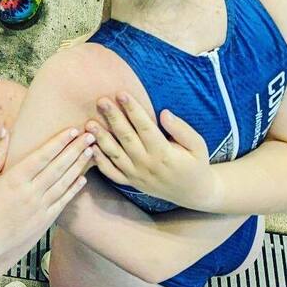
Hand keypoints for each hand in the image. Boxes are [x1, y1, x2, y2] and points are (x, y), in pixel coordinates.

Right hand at [0, 127, 91, 267]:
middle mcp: (30, 193)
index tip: (72, 130)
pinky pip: (62, 202)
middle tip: (90, 135)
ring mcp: (39, 209)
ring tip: (90, 152)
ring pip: (64, 183)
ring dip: (79, 166)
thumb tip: (7, 130)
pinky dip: (73, 190)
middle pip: (58, 167)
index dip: (59, 142)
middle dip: (75, 149)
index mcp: (14, 179)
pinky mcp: (43, 222)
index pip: (42, 155)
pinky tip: (82, 179)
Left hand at [87, 93, 217, 210]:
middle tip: (101, 100)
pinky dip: (100, 162)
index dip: (133, 110)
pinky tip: (91, 147)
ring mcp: (137, 175)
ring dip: (101, 138)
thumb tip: (164, 113)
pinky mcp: (131, 182)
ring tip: (89, 123)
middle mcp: (147, 165)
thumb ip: (181, 129)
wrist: (193, 193)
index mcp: (164, 154)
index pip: (145, 128)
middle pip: (126, 138)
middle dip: (113, 118)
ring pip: (115, 155)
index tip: (121, 93)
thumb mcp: (198, 145)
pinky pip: (112, 173)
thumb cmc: (196, 163)